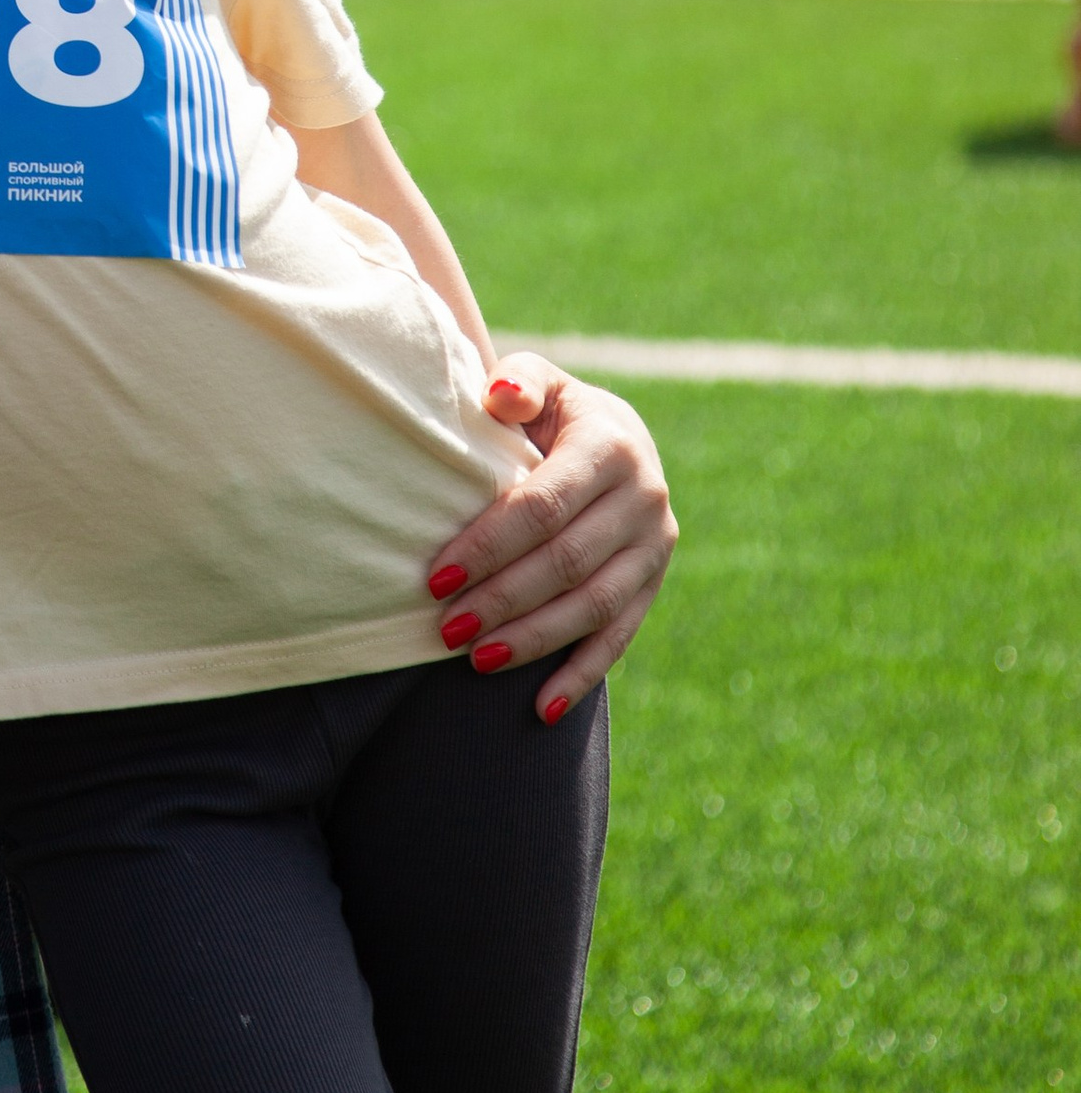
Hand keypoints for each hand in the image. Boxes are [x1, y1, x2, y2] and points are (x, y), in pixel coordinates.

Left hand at [424, 358, 677, 722]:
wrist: (612, 439)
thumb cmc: (549, 413)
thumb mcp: (538, 384)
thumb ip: (519, 384)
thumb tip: (500, 395)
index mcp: (611, 446)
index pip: (543, 507)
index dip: (490, 545)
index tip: (436, 576)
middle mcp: (645, 499)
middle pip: (567, 563)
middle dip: (503, 599)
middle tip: (446, 627)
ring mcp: (656, 548)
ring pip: (595, 606)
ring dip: (534, 639)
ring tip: (475, 660)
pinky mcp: (653, 585)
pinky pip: (619, 638)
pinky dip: (582, 676)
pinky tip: (541, 709)